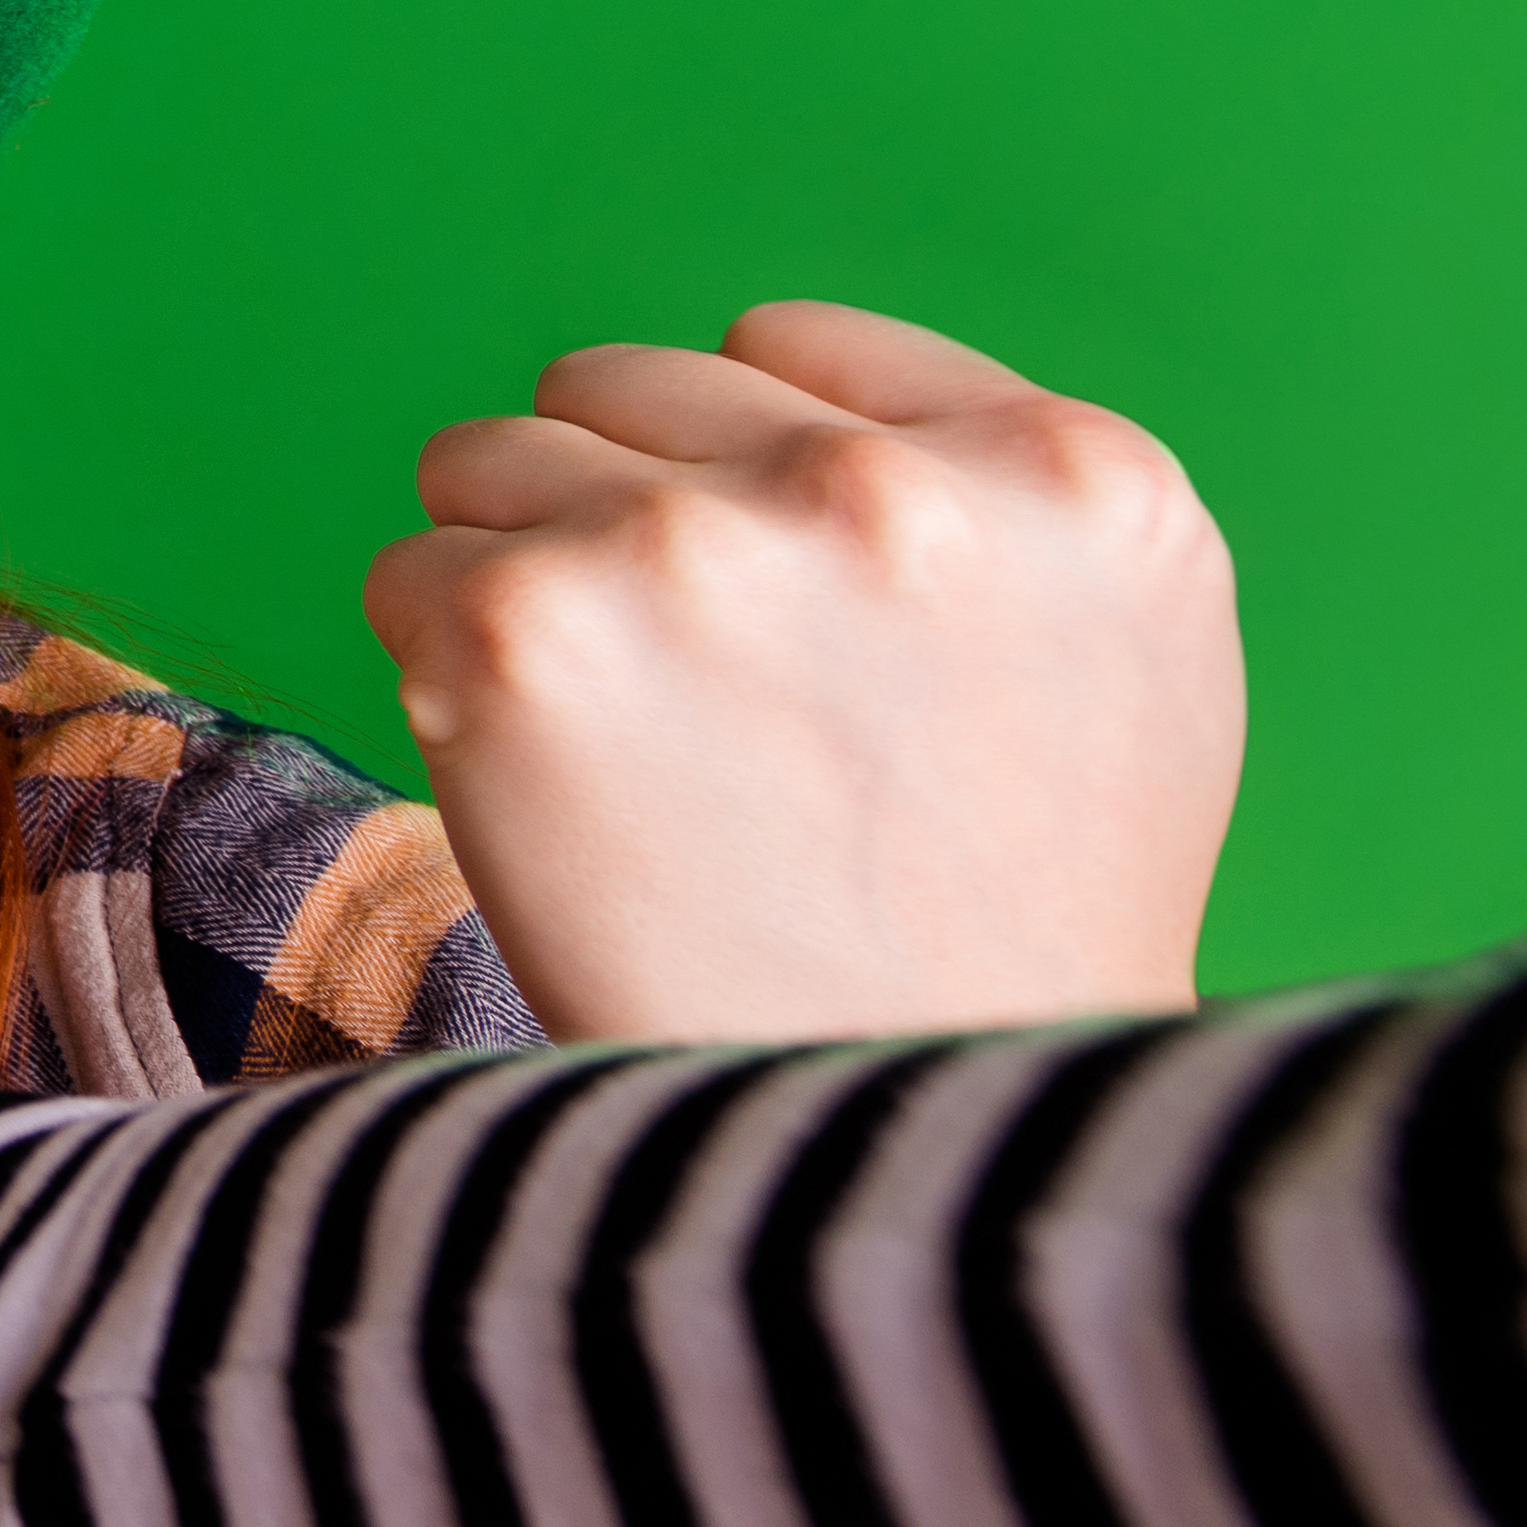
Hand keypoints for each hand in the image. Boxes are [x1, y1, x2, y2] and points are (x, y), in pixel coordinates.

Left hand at [369, 300, 1244, 1040]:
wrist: (890, 1176)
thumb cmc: (997, 936)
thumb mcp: (1117, 667)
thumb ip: (981, 495)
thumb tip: (762, 372)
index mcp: (1079, 482)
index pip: (784, 350)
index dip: (747, 480)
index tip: (779, 617)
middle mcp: (895, 495)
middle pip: (619, 388)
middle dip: (623, 519)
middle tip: (695, 715)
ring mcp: (702, 552)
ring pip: (490, 458)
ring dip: (522, 587)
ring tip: (634, 757)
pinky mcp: (529, 628)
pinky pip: (409, 573)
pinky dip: (445, 674)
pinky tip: (555, 794)